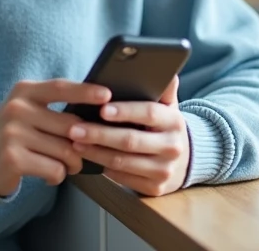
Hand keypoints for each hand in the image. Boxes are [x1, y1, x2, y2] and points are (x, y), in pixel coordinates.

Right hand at [0, 79, 112, 196]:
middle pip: (69, 126)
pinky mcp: (13, 158)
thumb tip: (95, 116)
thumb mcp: (28, 108)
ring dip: (73, 164)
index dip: (86, 92)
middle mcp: (17, 109)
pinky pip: (54, 170)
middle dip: (85, 144)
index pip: (60, 88)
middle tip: (84, 153)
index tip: (107, 95)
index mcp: (24, 91)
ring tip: (66, 165)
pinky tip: (49, 174)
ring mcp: (13, 134)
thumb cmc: (15, 132)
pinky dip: (57, 176)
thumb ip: (55, 108)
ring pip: (65, 151)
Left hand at [68, 75, 189, 195]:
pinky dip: (102, 168)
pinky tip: (88, 158)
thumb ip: (164, 87)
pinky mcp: (154, 189)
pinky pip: (122, 178)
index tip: (102, 109)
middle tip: (74, 128)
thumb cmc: (164, 127)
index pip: (150, 113)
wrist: (183, 161)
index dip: (125, 111)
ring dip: (95, 153)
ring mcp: (164, 170)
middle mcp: (172, 147)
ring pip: (122, 162)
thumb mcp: (168, 106)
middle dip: (99, 134)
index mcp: (175, 122)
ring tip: (74, 142)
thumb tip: (167, 69)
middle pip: (130, 141)